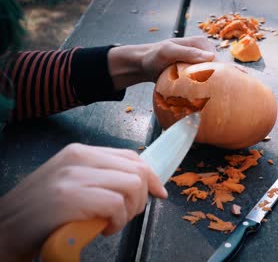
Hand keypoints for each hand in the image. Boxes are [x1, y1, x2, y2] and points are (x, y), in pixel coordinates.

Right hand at [0, 143, 166, 260]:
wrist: (5, 228)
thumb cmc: (43, 211)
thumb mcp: (72, 182)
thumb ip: (102, 175)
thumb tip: (141, 180)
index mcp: (80, 152)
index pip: (131, 156)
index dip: (151, 176)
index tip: (158, 192)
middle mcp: (79, 158)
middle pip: (137, 170)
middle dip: (141, 197)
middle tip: (126, 215)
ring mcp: (74, 176)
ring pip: (132, 185)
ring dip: (130, 210)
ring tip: (113, 222)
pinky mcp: (72, 197)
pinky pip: (117, 205)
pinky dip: (118, 221)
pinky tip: (103, 229)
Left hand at [108, 36, 215, 90]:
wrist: (143, 65)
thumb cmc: (153, 56)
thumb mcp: (169, 52)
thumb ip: (188, 52)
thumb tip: (210, 57)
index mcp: (202, 44)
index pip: (219, 60)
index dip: (221, 74)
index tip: (219, 89)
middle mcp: (204, 53)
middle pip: (219, 70)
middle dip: (218, 83)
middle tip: (214, 98)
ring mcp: (200, 63)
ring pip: (213, 77)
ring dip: (211, 88)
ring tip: (210, 101)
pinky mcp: (195, 73)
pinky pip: (204, 82)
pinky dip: (204, 90)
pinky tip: (202, 100)